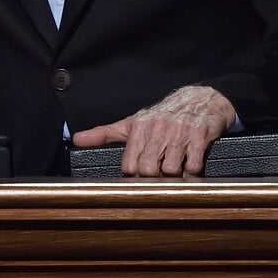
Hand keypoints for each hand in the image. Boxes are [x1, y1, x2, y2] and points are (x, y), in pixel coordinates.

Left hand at [71, 85, 236, 176]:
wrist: (201, 98)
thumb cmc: (163, 114)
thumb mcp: (132, 122)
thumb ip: (104, 133)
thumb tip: (75, 139)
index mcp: (139, 128)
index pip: (129, 165)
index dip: (133, 177)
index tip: (138, 179)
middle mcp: (157, 129)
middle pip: (148, 170)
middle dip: (153, 179)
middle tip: (159, 179)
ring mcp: (179, 133)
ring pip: (170, 171)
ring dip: (173, 178)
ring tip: (175, 173)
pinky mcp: (200, 136)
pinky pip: (193, 166)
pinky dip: (192, 173)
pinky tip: (191, 167)